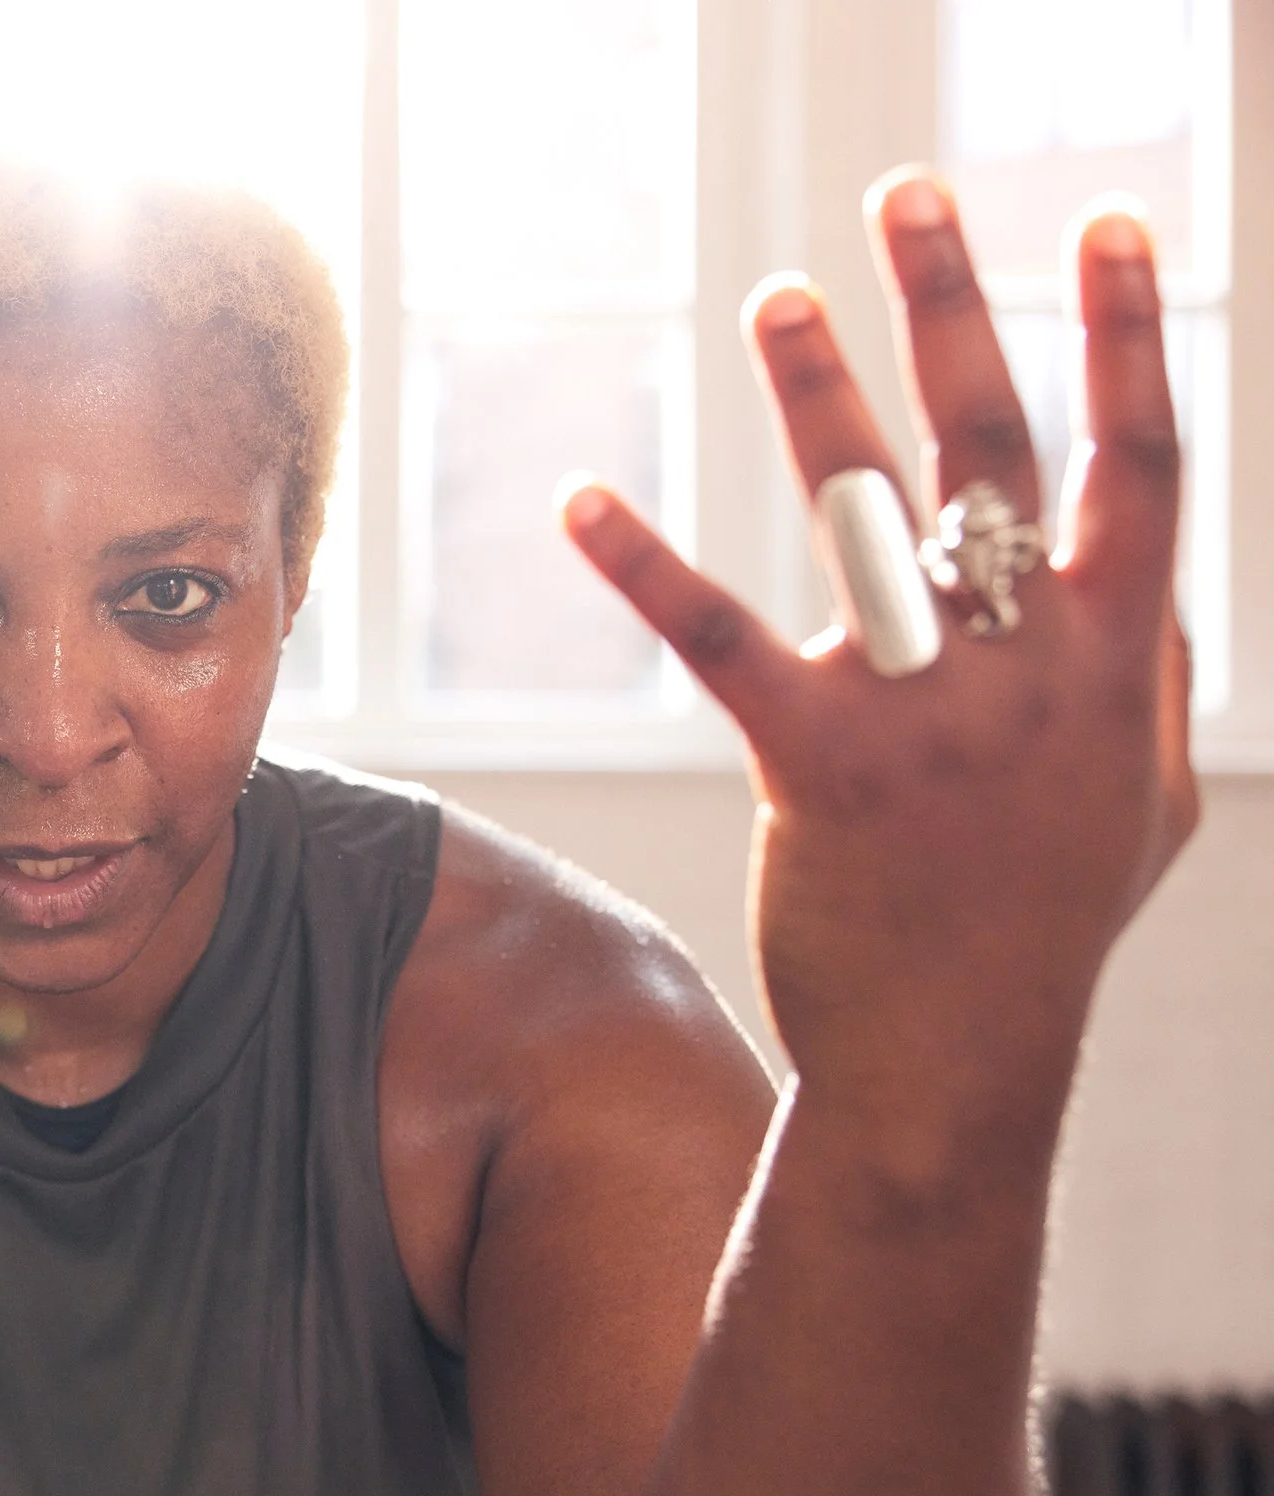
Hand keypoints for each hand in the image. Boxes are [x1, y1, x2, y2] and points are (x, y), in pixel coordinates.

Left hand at [560, 169, 1197, 1112]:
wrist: (961, 1067)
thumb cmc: (1044, 926)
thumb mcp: (1139, 803)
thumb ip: (1147, 687)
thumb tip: (1145, 592)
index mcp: (1118, 659)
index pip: (1138, 461)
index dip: (1126, 335)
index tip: (1101, 226)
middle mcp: (1031, 667)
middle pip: (992, 449)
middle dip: (952, 308)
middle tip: (902, 196)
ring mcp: (926, 716)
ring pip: (865, 520)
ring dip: (817, 394)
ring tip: (772, 296)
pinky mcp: (813, 768)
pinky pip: (717, 638)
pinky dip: (644, 563)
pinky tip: (580, 498)